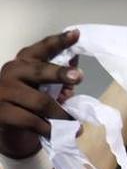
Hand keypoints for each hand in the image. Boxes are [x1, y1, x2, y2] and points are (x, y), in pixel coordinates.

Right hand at [0, 31, 81, 158]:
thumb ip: (58, 82)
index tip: (75, 34)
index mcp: (23, 64)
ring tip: (76, 125)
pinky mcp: (2, 113)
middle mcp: (11, 72)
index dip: (58, 42)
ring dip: (62, 114)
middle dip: (60, 73)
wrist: (6, 130)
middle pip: (39, 70)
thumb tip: (76, 71)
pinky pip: (32, 120)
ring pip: (40, 101)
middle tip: (78, 77)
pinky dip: (49, 128)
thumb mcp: (44, 91)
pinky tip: (57, 133)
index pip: (41, 49)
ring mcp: (4, 92)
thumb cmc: (28, 106)